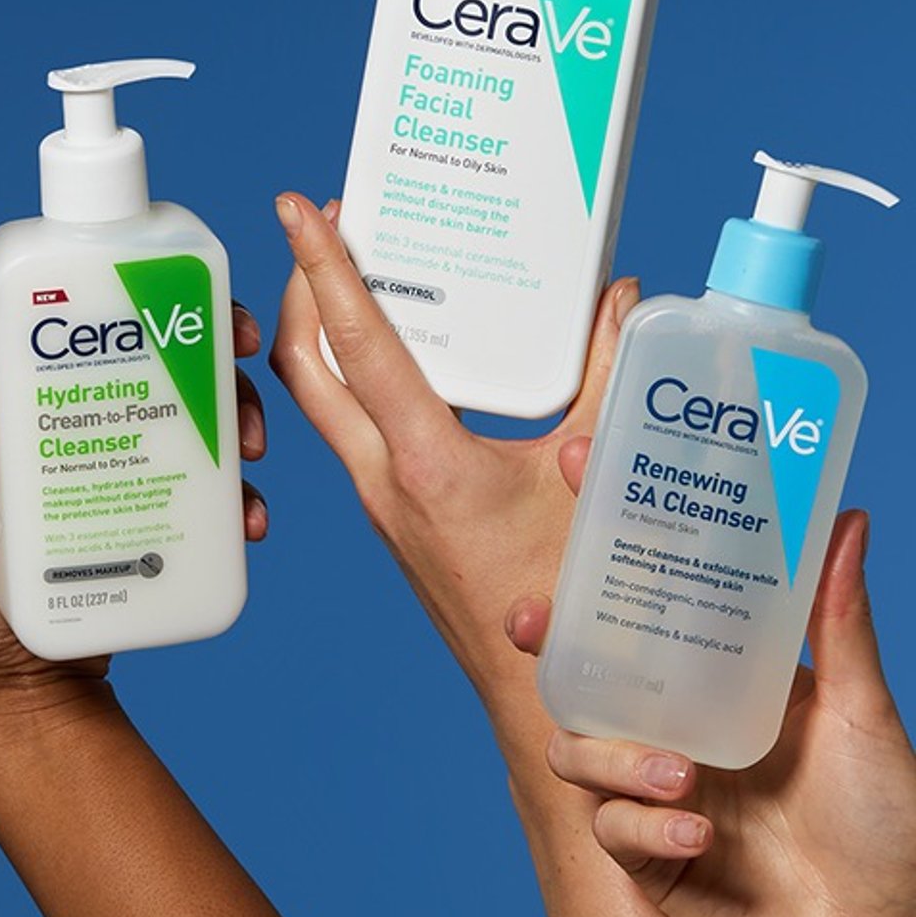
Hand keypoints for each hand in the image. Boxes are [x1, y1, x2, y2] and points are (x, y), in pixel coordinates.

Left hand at [0, 306, 267, 730]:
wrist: (16, 692)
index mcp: (32, 414)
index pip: (95, 331)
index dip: (153, 303)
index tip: (202, 305)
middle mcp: (83, 431)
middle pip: (162, 367)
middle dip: (217, 364)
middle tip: (242, 383)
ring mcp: (122, 475)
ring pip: (194, 423)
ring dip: (237, 423)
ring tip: (251, 456)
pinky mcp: (152, 523)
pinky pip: (208, 497)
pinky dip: (239, 498)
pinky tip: (251, 520)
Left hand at [269, 193, 634, 700]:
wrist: (544, 707)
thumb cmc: (577, 605)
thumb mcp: (599, 481)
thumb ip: (608, 379)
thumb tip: (620, 296)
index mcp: (425, 463)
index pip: (354, 343)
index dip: (323, 267)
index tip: (297, 209)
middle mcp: (382, 480)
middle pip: (306, 367)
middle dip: (303, 286)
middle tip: (331, 227)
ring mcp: (379, 501)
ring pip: (323, 401)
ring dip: (326, 333)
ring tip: (366, 272)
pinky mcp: (393, 515)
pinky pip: (354, 429)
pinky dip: (360, 377)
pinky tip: (411, 353)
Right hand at [507, 458, 915, 916]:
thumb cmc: (884, 827)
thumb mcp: (864, 714)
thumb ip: (840, 622)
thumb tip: (846, 519)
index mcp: (715, 679)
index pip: (644, 595)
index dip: (603, 537)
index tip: (576, 471)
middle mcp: (671, 724)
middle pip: (578, 665)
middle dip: (543, 637)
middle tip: (532, 619)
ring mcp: (649, 787)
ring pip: (574, 747)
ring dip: (612, 758)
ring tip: (677, 776)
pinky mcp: (642, 852)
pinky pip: (607, 827)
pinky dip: (644, 826)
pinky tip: (697, 835)